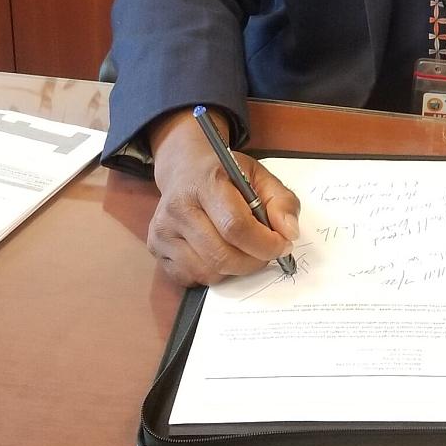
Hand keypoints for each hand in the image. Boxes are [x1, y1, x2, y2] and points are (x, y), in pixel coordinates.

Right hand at [146, 107, 300, 285]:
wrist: (184, 167)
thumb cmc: (225, 173)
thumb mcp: (258, 174)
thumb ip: (281, 201)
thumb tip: (289, 234)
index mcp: (206, 183)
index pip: (235, 226)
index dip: (264, 243)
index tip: (282, 245)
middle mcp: (178, 208)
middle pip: (221, 255)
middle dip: (253, 261)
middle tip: (267, 253)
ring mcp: (162, 231)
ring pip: (208, 272)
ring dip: (235, 270)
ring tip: (244, 251)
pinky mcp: (156, 249)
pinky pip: (191, 278)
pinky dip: (213, 273)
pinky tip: (220, 252)